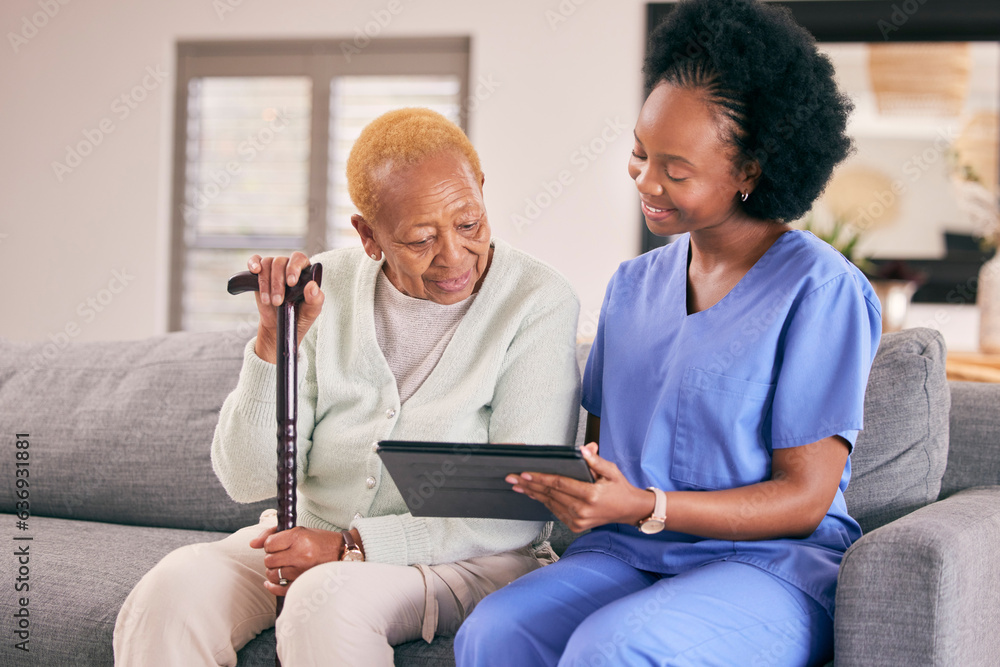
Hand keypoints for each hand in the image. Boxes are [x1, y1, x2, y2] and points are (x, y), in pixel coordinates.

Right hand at [247, 252, 324, 362]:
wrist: (279, 326)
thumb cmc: (298, 316)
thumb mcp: (311, 312)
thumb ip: (315, 299)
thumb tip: (312, 286)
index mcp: (304, 272)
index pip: (299, 259)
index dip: (294, 268)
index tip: (291, 283)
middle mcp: (289, 267)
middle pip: (280, 262)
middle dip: (277, 283)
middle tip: (278, 301)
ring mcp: (274, 269)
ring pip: (267, 263)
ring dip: (266, 282)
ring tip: (268, 301)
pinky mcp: (260, 274)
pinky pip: (255, 261)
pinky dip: (253, 263)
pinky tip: (255, 271)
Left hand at [249, 525, 359, 595]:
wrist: (343, 553)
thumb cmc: (320, 540)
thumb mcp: (300, 531)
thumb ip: (273, 534)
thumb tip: (252, 544)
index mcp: (299, 537)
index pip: (269, 544)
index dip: (270, 544)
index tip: (276, 544)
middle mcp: (300, 554)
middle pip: (269, 560)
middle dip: (271, 558)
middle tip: (280, 555)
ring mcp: (302, 571)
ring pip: (272, 574)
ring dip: (274, 571)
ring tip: (283, 566)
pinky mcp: (304, 583)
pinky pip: (279, 589)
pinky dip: (272, 586)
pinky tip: (271, 583)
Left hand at [506, 443, 654, 532]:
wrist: (629, 511)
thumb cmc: (619, 488)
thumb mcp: (611, 471)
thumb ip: (596, 460)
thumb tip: (583, 449)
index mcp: (591, 495)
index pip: (560, 484)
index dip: (541, 478)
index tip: (525, 473)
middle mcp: (583, 510)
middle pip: (550, 495)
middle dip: (529, 485)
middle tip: (511, 477)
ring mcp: (578, 521)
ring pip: (550, 504)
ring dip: (532, 494)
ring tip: (517, 485)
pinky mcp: (576, 526)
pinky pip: (555, 511)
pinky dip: (543, 502)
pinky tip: (532, 494)